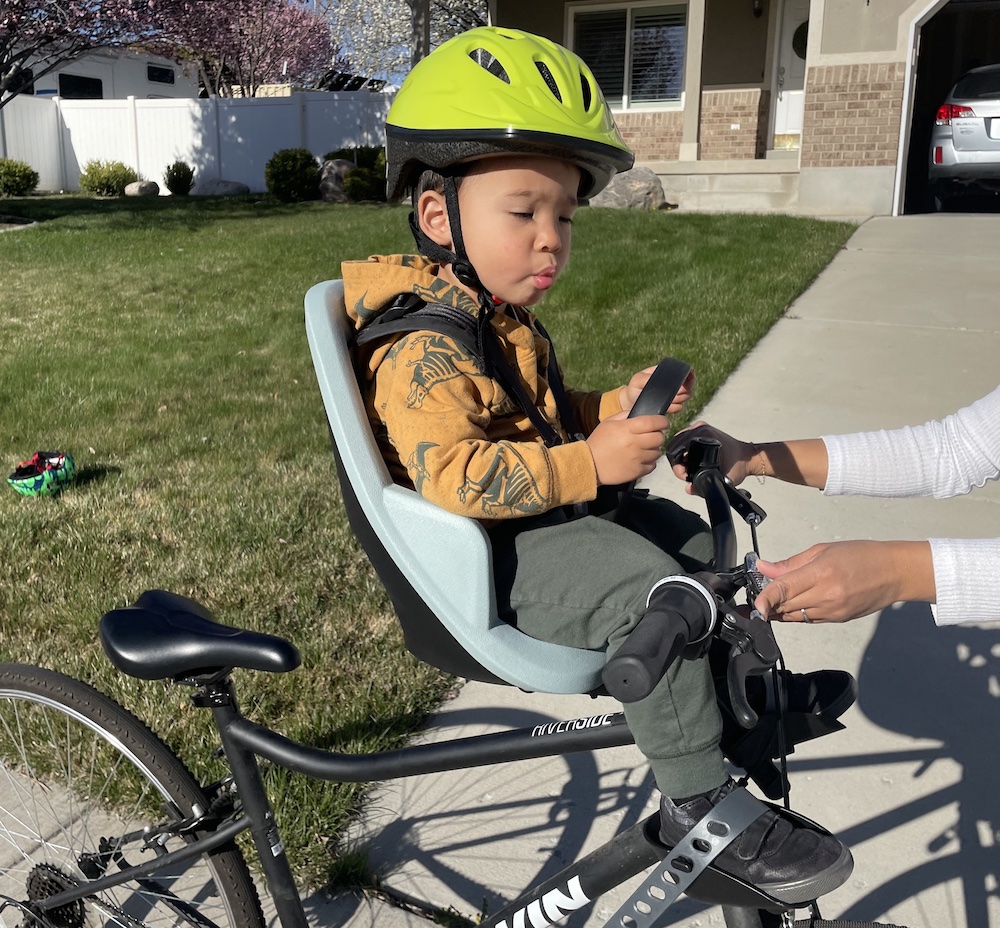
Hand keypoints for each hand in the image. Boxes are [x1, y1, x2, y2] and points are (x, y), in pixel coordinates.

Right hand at [586, 411, 668, 485]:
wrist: (589, 465)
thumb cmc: (598, 442)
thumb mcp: (608, 422)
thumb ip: (625, 415)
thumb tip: (641, 413)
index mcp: (627, 429)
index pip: (653, 422)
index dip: (662, 421)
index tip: (663, 423)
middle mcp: (634, 443)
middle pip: (659, 437)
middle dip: (658, 435)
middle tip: (651, 436)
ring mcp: (637, 458)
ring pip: (657, 452)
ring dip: (653, 449)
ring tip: (643, 449)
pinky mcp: (637, 471)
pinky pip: (652, 465)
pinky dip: (649, 462)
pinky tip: (640, 459)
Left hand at [619, 367, 695, 415]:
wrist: (631, 404)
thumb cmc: (634, 388)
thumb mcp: (638, 380)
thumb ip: (649, 378)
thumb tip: (667, 382)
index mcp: (667, 372)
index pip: (686, 371)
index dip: (688, 377)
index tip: (683, 384)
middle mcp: (673, 383)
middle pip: (688, 386)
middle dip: (682, 391)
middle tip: (671, 395)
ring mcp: (674, 394)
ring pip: (686, 396)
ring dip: (678, 400)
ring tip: (665, 401)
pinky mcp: (672, 406)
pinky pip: (680, 407)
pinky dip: (674, 408)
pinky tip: (666, 407)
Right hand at [665, 421, 758, 491]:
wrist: (748, 457)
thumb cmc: (738, 466)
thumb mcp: (721, 479)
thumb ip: (703, 487)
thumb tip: (687, 488)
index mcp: (704, 434)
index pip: (677, 449)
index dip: (677, 466)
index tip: (685, 476)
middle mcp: (699, 428)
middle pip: (675, 445)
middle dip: (676, 463)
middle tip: (684, 475)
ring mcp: (699, 427)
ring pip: (677, 443)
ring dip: (678, 458)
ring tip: (687, 470)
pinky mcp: (700, 430)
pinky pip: (683, 441)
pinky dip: (682, 452)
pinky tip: (688, 463)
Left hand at [753, 540, 934, 623]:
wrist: (895, 573)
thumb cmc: (861, 555)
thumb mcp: (823, 550)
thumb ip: (791, 563)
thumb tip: (764, 567)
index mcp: (821, 574)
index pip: (785, 589)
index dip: (765, 598)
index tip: (753, 604)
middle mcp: (826, 596)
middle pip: (785, 607)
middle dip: (767, 603)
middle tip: (755, 596)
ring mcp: (832, 612)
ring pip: (794, 617)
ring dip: (779, 610)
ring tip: (770, 600)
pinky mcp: (837, 620)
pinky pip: (808, 620)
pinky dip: (796, 613)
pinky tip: (792, 604)